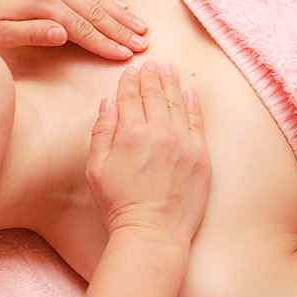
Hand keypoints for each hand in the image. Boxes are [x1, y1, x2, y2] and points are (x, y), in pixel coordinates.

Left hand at [0, 0, 147, 59]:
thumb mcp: (3, 32)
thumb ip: (34, 33)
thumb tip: (63, 36)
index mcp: (44, 4)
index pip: (82, 29)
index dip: (105, 44)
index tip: (124, 55)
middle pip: (96, 13)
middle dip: (121, 31)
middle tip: (142, 45)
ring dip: (121, 15)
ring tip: (142, 28)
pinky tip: (124, 8)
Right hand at [86, 61, 210, 243]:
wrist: (153, 232)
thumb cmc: (119, 203)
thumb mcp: (96, 168)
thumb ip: (101, 132)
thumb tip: (107, 104)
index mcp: (130, 133)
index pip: (129, 98)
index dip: (129, 82)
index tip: (130, 71)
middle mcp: (159, 132)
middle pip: (154, 95)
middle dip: (151, 77)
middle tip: (150, 63)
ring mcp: (183, 143)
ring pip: (177, 103)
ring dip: (171, 84)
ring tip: (168, 70)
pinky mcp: (200, 156)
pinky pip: (196, 122)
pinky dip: (192, 104)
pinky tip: (188, 93)